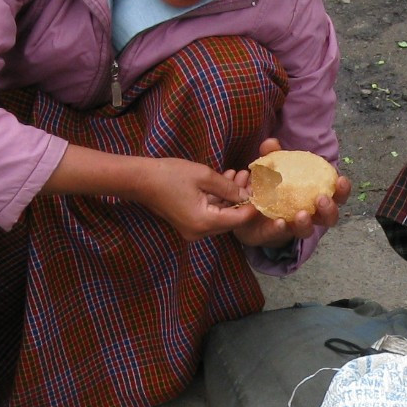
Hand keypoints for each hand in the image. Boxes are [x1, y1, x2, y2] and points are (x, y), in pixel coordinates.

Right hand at [132, 157, 253, 240]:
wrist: (140, 180)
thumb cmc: (169, 174)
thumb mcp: (204, 176)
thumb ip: (229, 187)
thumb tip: (248, 194)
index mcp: (203, 222)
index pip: (238, 219)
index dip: (253, 207)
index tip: (266, 194)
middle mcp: (199, 232)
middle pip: (231, 221)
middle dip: (244, 202)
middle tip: (255, 183)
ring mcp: (193, 230)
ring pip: (222, 217)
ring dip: (232, 199)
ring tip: (241, 176)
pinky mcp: (189, 224)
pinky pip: (210, 214)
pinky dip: (219, 201)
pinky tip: (227, 182)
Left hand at [230, 137, 351, 248]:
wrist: (248, 207)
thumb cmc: (269, 184)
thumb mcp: (270, 166)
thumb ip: (271, 155)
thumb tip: (272, 143)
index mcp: (316, 196)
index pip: (336, 195)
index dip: (343, 189)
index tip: (341, 180)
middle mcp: (310, 214)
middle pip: (330, 218)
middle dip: (330, 209)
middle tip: (321, 199)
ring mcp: (294, 226)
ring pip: (308, 231)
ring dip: (307, 223)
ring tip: (301, 214)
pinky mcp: (277, 234)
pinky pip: (282, 234)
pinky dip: (281, 228)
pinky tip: (278, 221)